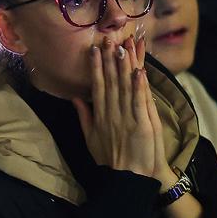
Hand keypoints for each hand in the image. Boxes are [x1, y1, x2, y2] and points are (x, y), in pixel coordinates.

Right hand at [74, 33, 161, 179]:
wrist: (128, 178)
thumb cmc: (111, 160)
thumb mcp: (90, 138)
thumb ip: (84, 116)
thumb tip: (75, 98)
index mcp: (100, 116)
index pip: (97, 86)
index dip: (96, 67)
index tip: (95, 50)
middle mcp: (111, 114)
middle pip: (110, 82)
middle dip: (110, 60)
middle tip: (108, 39)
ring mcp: (127, 118)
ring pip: (124, 87)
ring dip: (124, 66)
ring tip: (123, 47)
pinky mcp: (142, 124)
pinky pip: (139, 101)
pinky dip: (139, 86)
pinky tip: (138, 71)